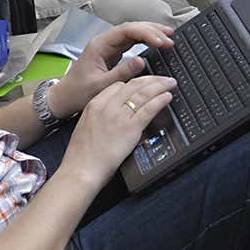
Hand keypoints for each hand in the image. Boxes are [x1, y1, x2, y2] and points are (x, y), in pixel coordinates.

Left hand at [48, 21, 173, 118]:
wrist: (65, 97)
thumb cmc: (79, 92)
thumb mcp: (101, 85)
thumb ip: (121, 72)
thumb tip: (141, 61)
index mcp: (100, 45)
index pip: (127, 31)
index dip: (147, 33)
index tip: (162, 41)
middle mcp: (104, 42)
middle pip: (131, 28)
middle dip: (152, 30)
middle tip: (171, 37)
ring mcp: (108, 46)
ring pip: (132, 33)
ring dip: (150, 33)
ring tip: (168, 36)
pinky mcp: (112, 53)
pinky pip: (131, 42)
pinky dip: (145, 41)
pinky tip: (156, 43)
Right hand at [61, 75, 176, 186]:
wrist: (80, 169)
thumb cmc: (81, 155)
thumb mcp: (86, 128)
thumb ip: (100, 118)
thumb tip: (115, 118)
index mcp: (94, 104)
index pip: (118, 86)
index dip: (135, 82)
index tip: (144, 83)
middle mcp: (106, 106)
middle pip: (132, 85)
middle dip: (150, 79)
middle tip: (162, 79)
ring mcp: (118, 116)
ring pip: (143, 93)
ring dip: (159, 86)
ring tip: (169, 83)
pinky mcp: (129, 128)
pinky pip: (148, 109)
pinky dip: (160, 100)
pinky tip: (167, 97)